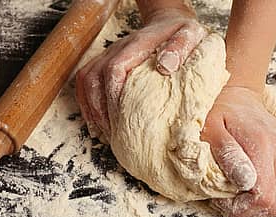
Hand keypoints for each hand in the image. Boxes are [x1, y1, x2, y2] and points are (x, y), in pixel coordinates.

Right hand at [76, 8, 206, 140]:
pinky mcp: (106, 62)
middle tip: (113, 135)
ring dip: (91, 108)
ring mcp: (109, 55)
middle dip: (99, 109)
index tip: (121, 120)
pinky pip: (86, 81)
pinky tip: (96, 123)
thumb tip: (165, 67)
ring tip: (103, 133)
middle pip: (94, 77)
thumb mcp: (190, 35)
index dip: (113, 95)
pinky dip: (87, 103)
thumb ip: (179, 48)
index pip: (114, 69)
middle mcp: (117, 49)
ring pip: (86, 80)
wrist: (170, 23)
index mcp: (136, 45)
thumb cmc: (182, 33)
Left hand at [201, 86, 275, 216]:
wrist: (238, 98)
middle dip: (253, 211)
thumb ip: (228, 155)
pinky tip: (264, 189)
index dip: (243, 210)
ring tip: (248, 197)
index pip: (265, 198)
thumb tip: (246, 182)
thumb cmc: (219, 115)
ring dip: (271, 206)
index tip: (223, 202)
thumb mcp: (211, 131)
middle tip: (232, 203)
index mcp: (263, 144)